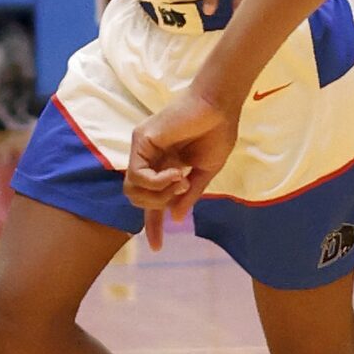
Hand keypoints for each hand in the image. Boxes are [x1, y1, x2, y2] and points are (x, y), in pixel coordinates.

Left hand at [126, 87, 238, 247]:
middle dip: (158, 205)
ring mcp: (143, 150)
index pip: (152, 201)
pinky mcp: (141, 141)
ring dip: (159, 194)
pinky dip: (157, 181)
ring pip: (133, 190)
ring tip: (181, 180)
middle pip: (137, 198)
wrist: (220, 107)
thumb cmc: (218, 133)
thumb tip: (177, 218)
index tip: (158, 247)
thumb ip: (190, 194)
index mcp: (166, 168)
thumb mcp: (206, 171)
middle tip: (183, 189)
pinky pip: (139, 176)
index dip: (153, 225)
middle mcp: (150, 159)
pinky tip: (177, 172)